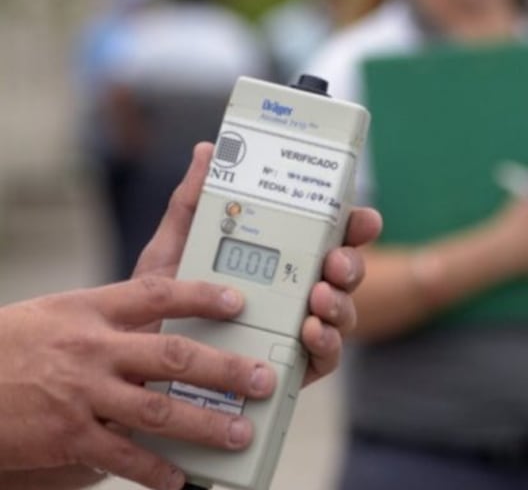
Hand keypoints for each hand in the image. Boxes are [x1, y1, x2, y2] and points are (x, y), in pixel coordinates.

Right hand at [0, 278, 275, 489]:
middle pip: (172, 356)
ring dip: (205, 425)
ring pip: (158, 411)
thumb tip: (161, 319)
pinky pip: (121, 457)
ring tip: (242, 434)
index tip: (240, 302)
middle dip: (225, 369)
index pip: (157, 294)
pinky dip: (154, 471)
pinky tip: (180, 481)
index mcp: (89, 310)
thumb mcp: (55, 314)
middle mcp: (92, 349)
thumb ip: (107, 316)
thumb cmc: (9, 347)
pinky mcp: (67, 437)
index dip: (202, 295)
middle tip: (263, 379)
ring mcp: (81, 395)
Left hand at [133, 143, 382, 386]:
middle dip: (351, 263)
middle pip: (345, 271)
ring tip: (319, 297)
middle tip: (335, 261)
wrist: (138, 362)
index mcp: (282, 256)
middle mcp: (299, 290)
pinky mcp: (294, 368)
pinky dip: (326, 343)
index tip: (362, 219)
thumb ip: (192, 202)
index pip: (331, 235)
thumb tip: (207, 150)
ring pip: (343, 312)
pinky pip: (326, 357)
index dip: (355, 224)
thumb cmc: (162, 302)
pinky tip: (309, 332)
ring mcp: (301, 329)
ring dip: (340, 302)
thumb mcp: (173, 247)